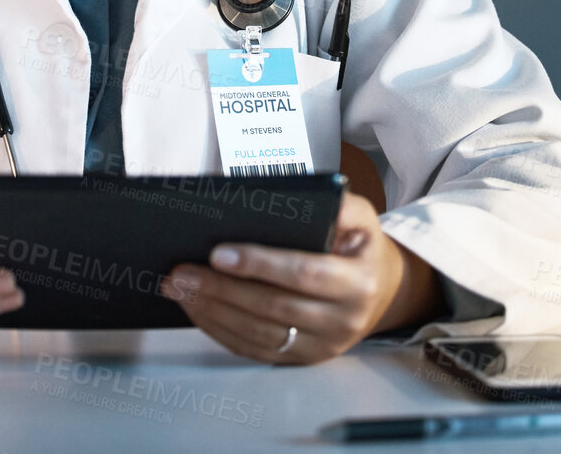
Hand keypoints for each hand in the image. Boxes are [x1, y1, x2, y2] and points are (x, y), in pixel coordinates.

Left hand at [162, 192, 443, 364]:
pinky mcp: (302, 358)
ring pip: (259, 334)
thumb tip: (308, 201)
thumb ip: (341, 206)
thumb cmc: (360, 248)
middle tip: (181, 272)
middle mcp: (342, 320)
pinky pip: (256, 350)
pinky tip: (198, 309)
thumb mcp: (362, 217)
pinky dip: (221, 330)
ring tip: (180, 289)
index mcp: (357, 282)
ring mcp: (322, 345)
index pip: (303, 273)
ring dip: (213, 311)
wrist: (381, 291)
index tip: (218, 253)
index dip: (259, 264)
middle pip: (272, 307)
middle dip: (221, 289)